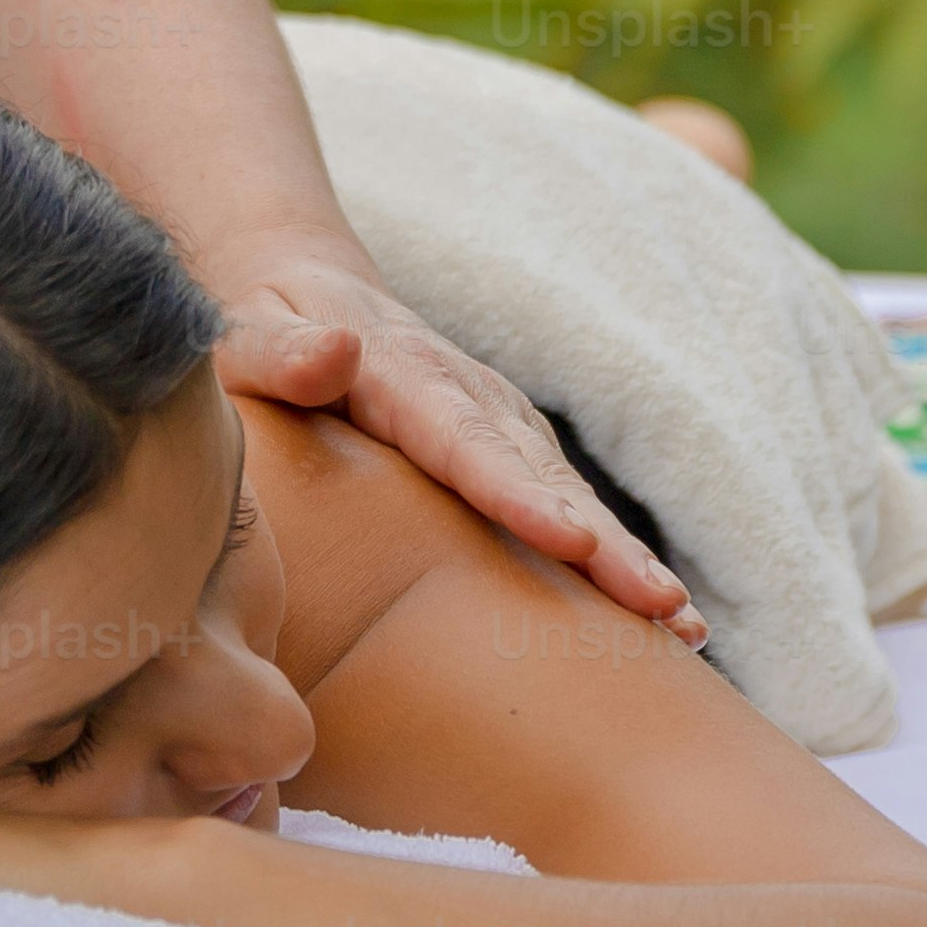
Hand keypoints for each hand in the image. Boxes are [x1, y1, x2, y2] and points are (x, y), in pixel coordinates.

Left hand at [208, 261, 707, 641]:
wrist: (311, 298)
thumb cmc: (264, 336)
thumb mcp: (246, 336)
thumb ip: (278, 351)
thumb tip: (331, 353)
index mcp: (405, 377)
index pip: (464, 441)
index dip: (516, 493)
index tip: (568, 537)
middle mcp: (473, 401)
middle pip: (542, 478)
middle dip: (605, 546)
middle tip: (659, 606)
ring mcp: (503, 429)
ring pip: (571, 500)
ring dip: (626, 563)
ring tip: (679, 627)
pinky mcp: (517, 457)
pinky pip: (571, 515)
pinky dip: (617, 564)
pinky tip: (667, 624)